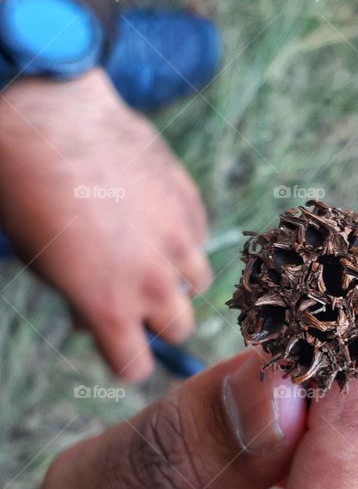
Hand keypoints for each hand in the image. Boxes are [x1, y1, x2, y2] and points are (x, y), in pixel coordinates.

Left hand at [0, 68, 208, 377]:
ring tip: (143, 251)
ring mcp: (177, 240)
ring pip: (196, 284)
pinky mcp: (189, 202)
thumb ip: (77, 301)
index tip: (116, 343)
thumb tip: (92, 317)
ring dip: (175, 277)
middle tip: (131, 295)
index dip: (124, 358)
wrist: (48, 121)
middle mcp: (151, 281)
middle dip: (155, 319)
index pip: (136, 368)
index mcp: (108, 308)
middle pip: (176, 330)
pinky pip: (197, 236)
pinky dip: (179, 234)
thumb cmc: (29, 196)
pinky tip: (147, 211)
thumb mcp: (42, 264)